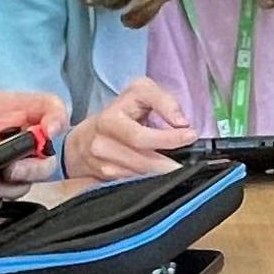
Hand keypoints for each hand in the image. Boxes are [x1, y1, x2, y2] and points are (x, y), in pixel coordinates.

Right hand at [65, 78, 196, 180]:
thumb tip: (181, 122)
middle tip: (187, 162)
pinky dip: (150, 176)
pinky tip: (159, 171)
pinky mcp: (104, 176)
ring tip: (177, 166)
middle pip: (141, 159)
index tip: (190, 135)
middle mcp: (101, 141)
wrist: (83, 140)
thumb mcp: (140, 92)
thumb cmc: (119, 112)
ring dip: (162, 171)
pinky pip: (133, 180)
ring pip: (139, 172)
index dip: (168, 137)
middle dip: (168, 162)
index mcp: (110, 118)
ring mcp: (101, 162)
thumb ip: (163, 100)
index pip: (140, 134)